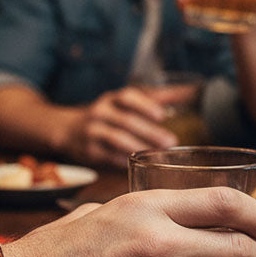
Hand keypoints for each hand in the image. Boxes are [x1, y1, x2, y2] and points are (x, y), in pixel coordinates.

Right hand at [61, 86, 180, 167]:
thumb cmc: (106, 115)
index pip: (126, 97)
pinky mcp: (89, 151)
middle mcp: (100, 113)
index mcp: (111, 99)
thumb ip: (153, 99)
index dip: (144, 105)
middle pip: (125, 121)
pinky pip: (109, 157)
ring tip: (158, 154)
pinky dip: (125, 161)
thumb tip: (188, 92)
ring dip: (139, 147)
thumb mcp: (123, 102)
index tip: (162, 116)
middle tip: (170, 142)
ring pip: (117, 139)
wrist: (67, 129)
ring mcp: (92, 132)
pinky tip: (140, 164)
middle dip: (149, 132)